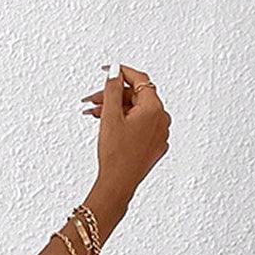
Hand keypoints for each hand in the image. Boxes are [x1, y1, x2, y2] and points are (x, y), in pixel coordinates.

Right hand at [81, 63, 169, 202]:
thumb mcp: (110, 117)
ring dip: (117, 110)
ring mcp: (160, 134)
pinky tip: (110, 127)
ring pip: (138, 112)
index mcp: (154, 108)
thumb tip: (114, 70)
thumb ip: (112, 89)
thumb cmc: (115, 155)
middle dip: (114, 96)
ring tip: (96, 115)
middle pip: (137, 97)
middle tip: (92, 100)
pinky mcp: (155, 146)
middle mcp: (162, 119)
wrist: (118, 184)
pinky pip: (141, 126)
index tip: (108, 70)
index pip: (139, 80)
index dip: (121, 72)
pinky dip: (126, 123)